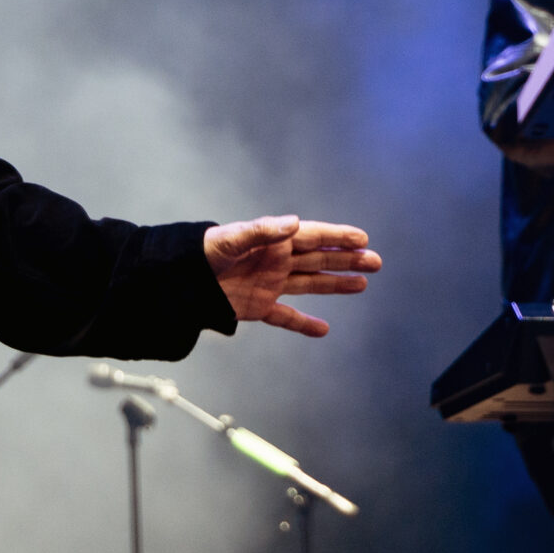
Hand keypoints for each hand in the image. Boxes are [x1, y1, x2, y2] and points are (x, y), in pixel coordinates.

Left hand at [202, 216, 380, 337]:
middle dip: (347, 260)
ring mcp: (269, 284)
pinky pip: (286, 316)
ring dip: (336, 284)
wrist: (178, 281)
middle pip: (319, 260)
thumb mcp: (231, 239)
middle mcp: (276, 261)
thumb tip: (295, 222)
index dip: (338, 237)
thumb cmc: (201, 253)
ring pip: (310, 283)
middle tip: (375, 261)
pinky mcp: (258, 306)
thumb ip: (263, 231)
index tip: (362, 238)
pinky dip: (304, 324)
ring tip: (362, 284)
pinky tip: (323, 330)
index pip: (313, 237)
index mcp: (273, 242)